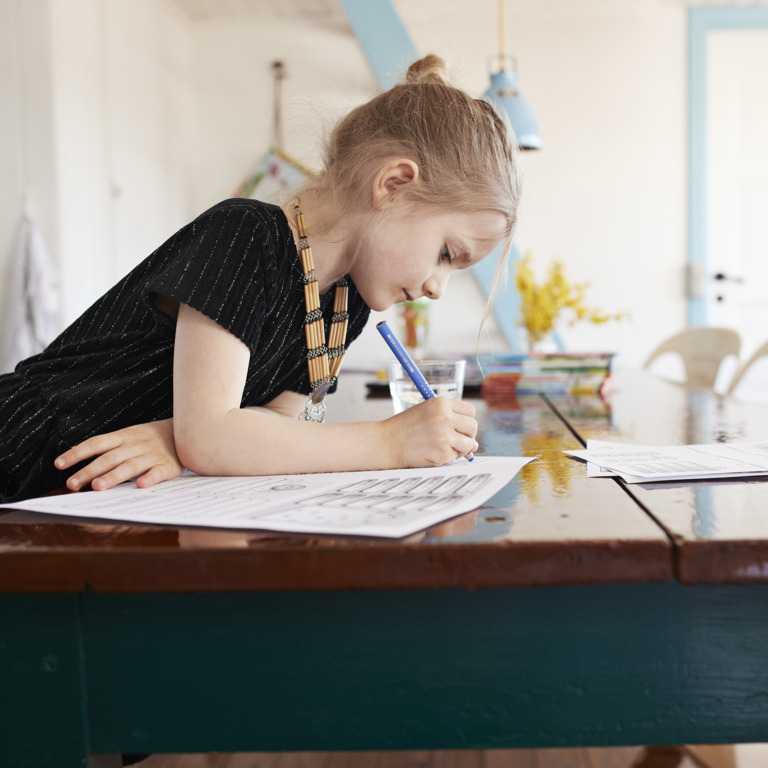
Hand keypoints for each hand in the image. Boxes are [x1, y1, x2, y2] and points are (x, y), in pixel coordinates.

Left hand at [54, 419, 183, 491]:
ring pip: (130, 466)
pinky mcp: (168, 466)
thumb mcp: (128, 435)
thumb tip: (75, 452)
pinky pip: (158, 472)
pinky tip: (140, 485)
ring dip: (113, 476)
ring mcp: (152, 455)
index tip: (59, 464)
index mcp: (124, 436)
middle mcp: (136, 445)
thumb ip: (106, 446)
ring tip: (97, 487)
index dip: (77, 454)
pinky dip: (149, 478)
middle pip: (109, 458)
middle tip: (73, 484)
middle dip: (89, 471)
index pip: (95, 444)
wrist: (187, 432)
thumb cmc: (152, 438)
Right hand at [383, 398, 478, 467]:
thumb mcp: (427, 413)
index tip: (458, 427)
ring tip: (442, 446)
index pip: (470, 411)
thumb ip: (450, 421)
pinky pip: (456, 456)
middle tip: (454, 440)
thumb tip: (474, 444)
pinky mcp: (442, 452)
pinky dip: (448, 457)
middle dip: (467, 435)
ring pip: (469, 443)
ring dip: (460, 448)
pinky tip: (433, 452)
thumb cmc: (405, 428)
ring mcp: (445, 435)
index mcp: (441, 404)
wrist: (387, 442)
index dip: (466, 421)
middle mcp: (445, 417)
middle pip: (473, 426)